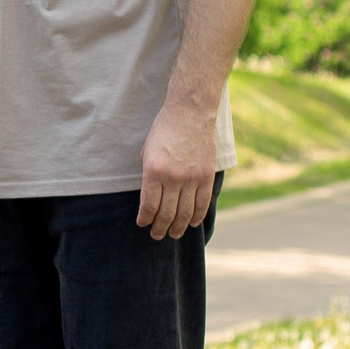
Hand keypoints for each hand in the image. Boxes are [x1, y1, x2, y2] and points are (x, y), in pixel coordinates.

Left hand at [137, 101, 218, 239]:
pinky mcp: (206, 176)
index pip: (148, 206)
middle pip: (166, 214)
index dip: (145, 219)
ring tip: (173, 234)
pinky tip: (191, 223)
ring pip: (185, 213)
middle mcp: (173, 178)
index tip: (143, 224)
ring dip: (178, 227)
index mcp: (153, 171)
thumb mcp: (147, 151)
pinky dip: (196, 217)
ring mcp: (192, 178)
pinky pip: (202, 204)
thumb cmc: (164, 130)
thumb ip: (148, 175)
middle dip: (160, 228)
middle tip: (157, 235)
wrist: (190, 112)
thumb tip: (149, 198)